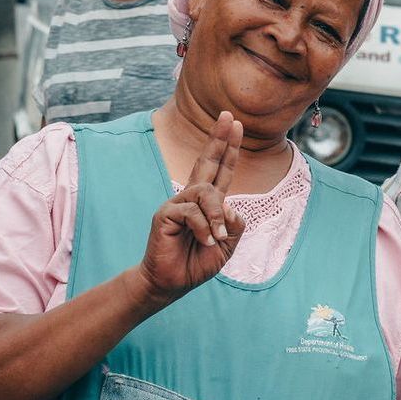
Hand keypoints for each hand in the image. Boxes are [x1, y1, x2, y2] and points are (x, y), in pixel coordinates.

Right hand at [134, 111, 245, 304]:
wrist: (172, 282)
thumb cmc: (197, 262)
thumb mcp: (227, 244)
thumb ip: (234, 224)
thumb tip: (229, 205)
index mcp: (208, 203)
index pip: (220, 170)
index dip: (228, 149)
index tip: (235, 125)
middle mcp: (192, 197)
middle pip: (206, 161)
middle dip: (219, 139)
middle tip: (228, 116)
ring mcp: (177, 203)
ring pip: (206, 192)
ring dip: (216, 216)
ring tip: (216, 238)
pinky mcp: (165, 213)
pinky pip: (192, 212)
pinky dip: (204, 228)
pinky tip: (204, 241)